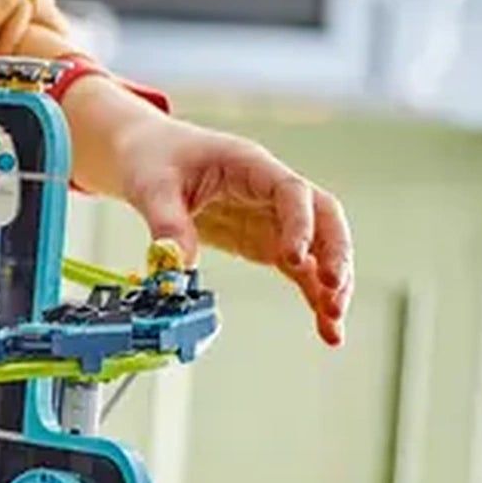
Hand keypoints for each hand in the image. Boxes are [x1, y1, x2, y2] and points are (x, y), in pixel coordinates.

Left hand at [104, 109, 352, 347]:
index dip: (299, 224)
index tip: (294, 258)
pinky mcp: (265, 242)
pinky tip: (325, 326)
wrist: (146, 156)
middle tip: (334, 291)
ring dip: (330, 284)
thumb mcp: (151, 187)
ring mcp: (273, 218)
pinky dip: (313, 295)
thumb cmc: (152, 160)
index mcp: (249, 166)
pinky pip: (299, 268)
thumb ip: (166, 223)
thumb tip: (177, 266)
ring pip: (319, 248)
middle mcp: (272, 191)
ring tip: (333, 324)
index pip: (291, 192)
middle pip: (323, 218)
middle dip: (335, 254)